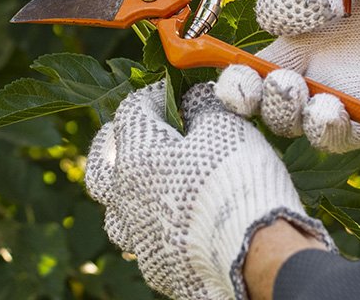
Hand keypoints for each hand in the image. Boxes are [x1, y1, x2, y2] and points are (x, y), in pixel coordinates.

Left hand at [84, 81, 332, 299]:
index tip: (173, 92)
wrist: (258, 254)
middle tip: (132, 134)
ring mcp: (137, 236)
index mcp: (135, 155)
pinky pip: (142, 242)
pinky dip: (151, 227)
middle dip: (113, 143)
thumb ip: (201, 105)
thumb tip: (194, 97)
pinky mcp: (157, 267)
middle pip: (100, 163)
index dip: (153, 95)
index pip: (131, 111)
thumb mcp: (223, 124)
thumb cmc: (236, 178)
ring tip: (145, 183)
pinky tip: (171, 222)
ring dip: (124, 192)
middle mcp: (125, 196)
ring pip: (114, 210)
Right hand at [215, 0, 359, 152]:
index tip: (328, 2)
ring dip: (278, 107)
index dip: (283, 8)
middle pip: (258, 77)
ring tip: (292, 90)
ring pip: (287, 114)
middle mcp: (325, 54)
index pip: (274, 14)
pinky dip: (322, 127)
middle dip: (243, 82)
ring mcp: (345, 90)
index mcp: (324, 11)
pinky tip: (330, 110)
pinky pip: (334, 135)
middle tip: (264, 75)